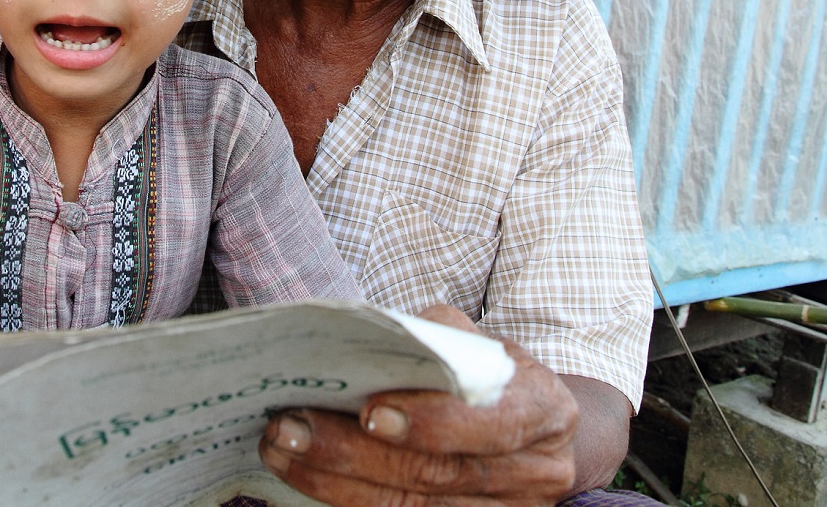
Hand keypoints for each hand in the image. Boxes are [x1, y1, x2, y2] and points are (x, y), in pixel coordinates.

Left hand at [258, 305, 578, 505]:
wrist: (536, 431)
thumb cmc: (494, 374)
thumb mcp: (480, 343)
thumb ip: (435, 338)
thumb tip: (364, 336)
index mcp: (544, 411)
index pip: (489, 424)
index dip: (432, 422)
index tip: (370, 411)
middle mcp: (534, 473)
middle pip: (435, 474)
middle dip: (354, 453)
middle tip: (291, 427)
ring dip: (335, 483)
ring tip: (282, 450)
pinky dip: (347, 503)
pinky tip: (304, 479)